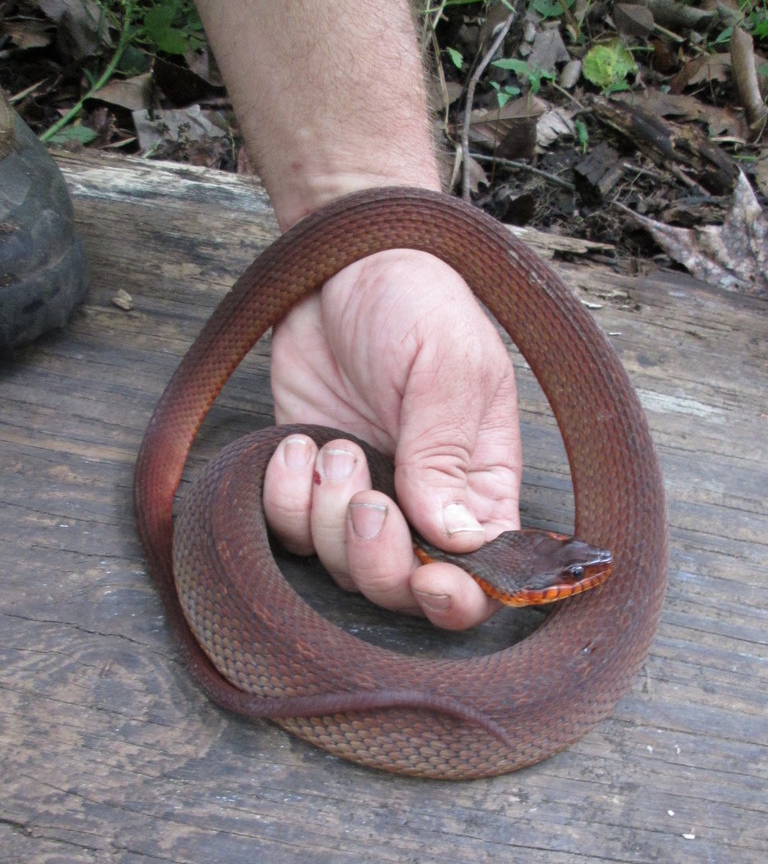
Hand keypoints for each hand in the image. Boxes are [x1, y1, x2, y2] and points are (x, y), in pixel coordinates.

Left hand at [263, 248, 521, 629]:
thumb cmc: (414, 303)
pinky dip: (283, 500)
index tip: (432, 579)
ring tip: (334, 446)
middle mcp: (422, 504)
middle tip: (369, 500)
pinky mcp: (306, 484)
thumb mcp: (446, 366)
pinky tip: (297, 446)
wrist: (341, 265)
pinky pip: (289, 532)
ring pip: (342, 567)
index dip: (458, 598)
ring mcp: (362, 497)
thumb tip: (454, 538)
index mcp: (479, 485)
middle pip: (402, 589)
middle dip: (379, 562)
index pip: (482, 574)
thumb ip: (447, 453)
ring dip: (329, 518)